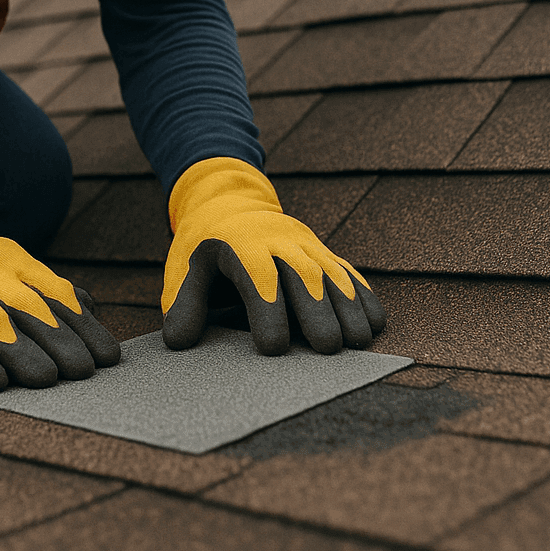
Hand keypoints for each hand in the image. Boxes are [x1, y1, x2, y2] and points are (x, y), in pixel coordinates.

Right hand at [0, 209, 119, 391]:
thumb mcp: (8, 267)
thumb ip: (47, 287)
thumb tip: (90, 307)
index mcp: (13, 262)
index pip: (56, 294)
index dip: (83, 327)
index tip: (106, 356)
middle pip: (29, 310)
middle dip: (60, 342)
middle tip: (83, 372)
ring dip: (22, 353)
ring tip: (47, 380)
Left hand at [162, 157, 385, 354]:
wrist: (231, 201)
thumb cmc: (207, 246)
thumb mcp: (188, 267)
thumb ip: (186, 303)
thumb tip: (176, 342)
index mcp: (242, 247)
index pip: (257, 279)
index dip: (266, 312)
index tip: (272, 348)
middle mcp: (279, 243)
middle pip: (303, 275)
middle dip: (317, 311)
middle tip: (328, 349)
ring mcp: (307, 245)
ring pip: (332, 273)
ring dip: (347, 307)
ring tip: (358, 341)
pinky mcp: (324, 252)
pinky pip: (348, 272)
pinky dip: (363, 296)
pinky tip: (374, 323)